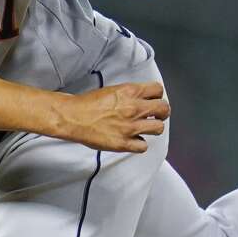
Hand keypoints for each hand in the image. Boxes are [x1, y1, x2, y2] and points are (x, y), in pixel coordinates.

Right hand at [53, 82, 169, 152]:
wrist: (74, 117)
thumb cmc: (88, 103)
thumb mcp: (113, 90)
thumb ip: (130, 94)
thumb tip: (142, 98)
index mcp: (130, 92)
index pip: (158, 90)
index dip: (157, 95)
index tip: (154, 99)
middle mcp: (133, 108)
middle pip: (164, 109)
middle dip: (162, 112)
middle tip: (156, 115)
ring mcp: (130, 127)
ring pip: (158, 128)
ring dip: (154, 127)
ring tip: (145, 127)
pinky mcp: (124, 143)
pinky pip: (144, 146)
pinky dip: (140, 144)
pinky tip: (133, 140)